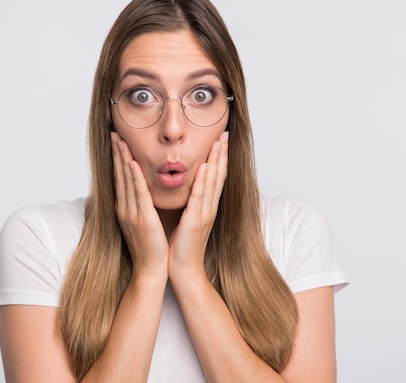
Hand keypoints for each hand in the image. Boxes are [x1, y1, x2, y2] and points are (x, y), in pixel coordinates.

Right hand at [111, 132, 168, 277]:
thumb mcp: (142, 222)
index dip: (118, 158)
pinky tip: (132, 163)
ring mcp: (131, 213)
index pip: (121, 178)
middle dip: (117, 153)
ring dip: (123, 158)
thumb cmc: (150, 248)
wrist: (151, 270)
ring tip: (120, 140)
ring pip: (126, 180)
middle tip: (114, 132)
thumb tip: (143, 191)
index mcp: (125, 209)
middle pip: (119, 175)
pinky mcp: (142, 219)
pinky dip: (135, 177)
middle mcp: (124, 208)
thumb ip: (141, 206)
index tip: (117, 140)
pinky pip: (138, 193)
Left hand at [168, 131, 228, 280]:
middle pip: (219, 175)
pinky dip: (203, 180)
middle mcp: (209, 208)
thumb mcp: (188, 222)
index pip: (215, 178)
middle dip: (222, 153)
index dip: (219, 158)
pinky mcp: (195, 221)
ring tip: (219, 142)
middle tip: (225, 133)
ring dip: (216, 160)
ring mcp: (204, 214)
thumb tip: (187, 191)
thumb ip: (190, 206)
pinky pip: (199, 197)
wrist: (184, 271)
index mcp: (206, 208)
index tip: (221, 140)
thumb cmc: (181, 248)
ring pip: (212, 182)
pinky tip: (205, 166)